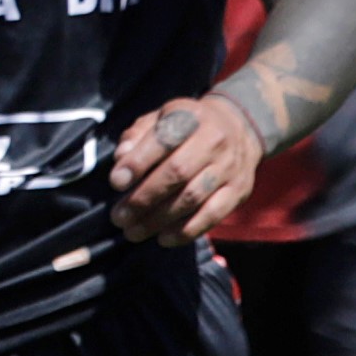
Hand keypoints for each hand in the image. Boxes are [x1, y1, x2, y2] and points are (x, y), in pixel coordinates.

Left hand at [108, 93, 269, 244]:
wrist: (240, 129)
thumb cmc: (187, 128)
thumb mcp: (160, 118)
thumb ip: (137, 136)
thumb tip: (121, 159)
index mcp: (190, 117)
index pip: (164, 139)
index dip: (138, 162)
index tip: (116, 182)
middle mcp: (214, 140)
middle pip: (177, 172)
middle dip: (143, 198)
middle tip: (119, 217)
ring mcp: (229, 167)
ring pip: (192, 198)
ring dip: (159, 220)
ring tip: (133, 232)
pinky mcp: (239, 191)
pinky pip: (212, 215)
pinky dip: (185, 231)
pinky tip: (163, 238)